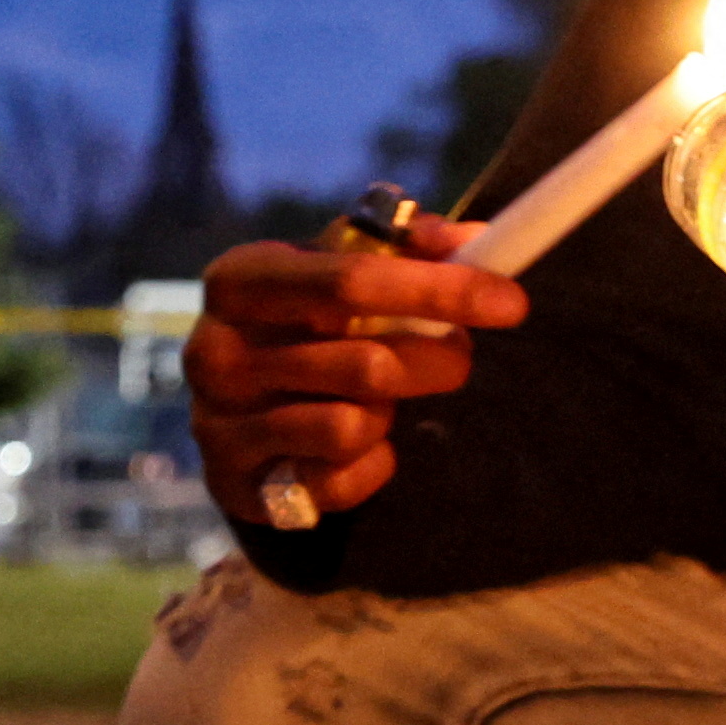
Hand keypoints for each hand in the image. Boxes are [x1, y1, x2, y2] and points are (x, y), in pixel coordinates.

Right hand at [179, 219, 525, 522]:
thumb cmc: (299, 324)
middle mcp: (215, 351)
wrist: (233, 411)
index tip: (511, 302)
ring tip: (378, 400)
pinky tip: (354, 447)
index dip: (440, 289)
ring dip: (390, 413)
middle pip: (366, 361)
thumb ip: (402, 248)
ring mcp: (219, 424)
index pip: (351, 279)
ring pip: (356, 425)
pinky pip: (343, 479)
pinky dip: (371, 464)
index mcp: (238, 280)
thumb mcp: (335, 269)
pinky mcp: (239, 486)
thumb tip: (473, 238)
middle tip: (456, 358)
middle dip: (436, 361)